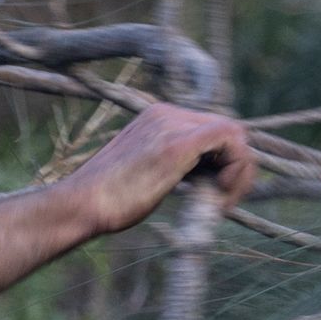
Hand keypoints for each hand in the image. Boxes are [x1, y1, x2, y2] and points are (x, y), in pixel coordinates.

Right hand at [50, 101, 255, 237]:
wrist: (80, 206)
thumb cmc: (107, 201)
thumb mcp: (146, 172)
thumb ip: (175, 166)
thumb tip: (208, 178)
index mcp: (157, 118)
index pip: (212, 129)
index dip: (225, 160)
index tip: (219, 191)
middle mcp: (166, 114)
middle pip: (227, 129)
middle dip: (237, 166)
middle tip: (226, 199)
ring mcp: (171, 125)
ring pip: (234, 134)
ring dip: (239, 170)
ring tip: (222, 201)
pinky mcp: (178, 144)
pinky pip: (230, 140)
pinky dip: (237, 168)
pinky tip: (221, 192)